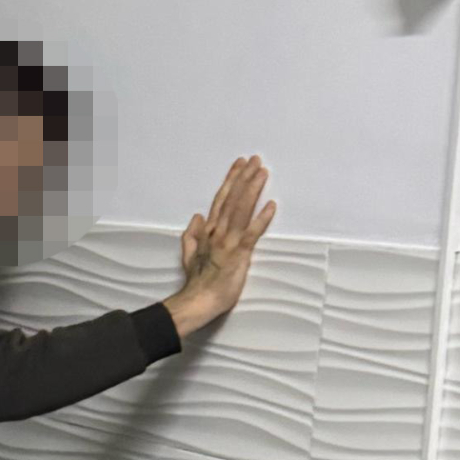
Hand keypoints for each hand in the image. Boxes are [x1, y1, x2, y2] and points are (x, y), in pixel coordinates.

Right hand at [163, 156, 275, 338]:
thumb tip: (196, 216)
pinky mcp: (239, 253)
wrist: (198, 300)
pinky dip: (261, 218)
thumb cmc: (197, 281)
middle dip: (243, 177)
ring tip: (262, 172)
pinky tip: (271, 205)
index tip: (239, 164)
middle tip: (255, 159)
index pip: (221, 200)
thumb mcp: (188, 255)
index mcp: (208, 231)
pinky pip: (252, 233)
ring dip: (252, 189)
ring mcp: (228, 241)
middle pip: (232, 199)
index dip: (231, 180)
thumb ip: (192, 235)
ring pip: (241, 209)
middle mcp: (218, 231)